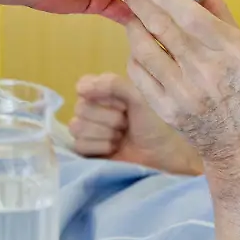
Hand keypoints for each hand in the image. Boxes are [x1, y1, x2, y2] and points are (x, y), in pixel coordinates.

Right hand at [70, 73, 203, 174]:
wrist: (161, 155)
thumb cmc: (152, 124)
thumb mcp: (138, 97)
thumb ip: (114, 84)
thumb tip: (81, 88)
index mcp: (102, 91)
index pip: (83, 85)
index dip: (101, 96)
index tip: (122, 105)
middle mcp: (91, 108)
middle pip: (80, 108)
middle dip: (108, 119)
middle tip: (125, 124)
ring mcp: (87, 130)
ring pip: (77, 127)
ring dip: (105, 134)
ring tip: (121, 137)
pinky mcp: (86, 151)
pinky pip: (79, 145)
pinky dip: (100, 147)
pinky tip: (114, 149)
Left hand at [121, 0, 239, 174]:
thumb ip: (221, 15)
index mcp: (232, 51)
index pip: (189, 15)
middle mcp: (206, 71)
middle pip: (161, 28)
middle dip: (139, 2)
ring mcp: (184, 93)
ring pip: (144, 50)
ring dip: (134, 27)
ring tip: (133, 15)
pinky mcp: (167, 111)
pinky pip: (139, 75)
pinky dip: (135, 56)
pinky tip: (138, 47)